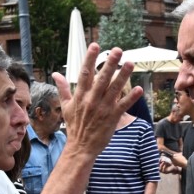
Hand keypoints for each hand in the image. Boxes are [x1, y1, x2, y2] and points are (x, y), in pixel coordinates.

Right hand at [56, 43, 144, 160]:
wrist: (80, 148)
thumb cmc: (74, 126)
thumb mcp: (66, 106)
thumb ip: (62, 88)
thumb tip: (55, 74)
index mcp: (80, 96)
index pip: (84, 74)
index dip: (90, 59)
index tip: (95, 46)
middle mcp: (91, 100)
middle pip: (101, 79)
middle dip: (109, 64)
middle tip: (118, 50)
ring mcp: (102, 109)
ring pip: (114, 89)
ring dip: (123, 76)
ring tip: (130, 63)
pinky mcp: (112, 118)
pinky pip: (123, 106)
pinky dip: (130, 97)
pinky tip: (138, 88)